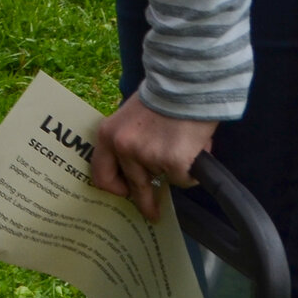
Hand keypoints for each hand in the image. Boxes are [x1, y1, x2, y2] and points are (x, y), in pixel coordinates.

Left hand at [90, 96, 217, 222]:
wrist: (187, 84)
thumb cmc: (162, 99)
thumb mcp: (130, 118)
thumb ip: (127, 141)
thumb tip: (134, 170)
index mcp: (108, 136)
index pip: (100, 174)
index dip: (113, 188)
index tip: (124, 194)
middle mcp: (123, 147)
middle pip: (133, 185)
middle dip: (144, 202)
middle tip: (152, 214)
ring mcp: (147, 156)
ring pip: (163, 180)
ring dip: (175, 170)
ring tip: (184, 147)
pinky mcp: (173, 162)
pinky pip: (184, 179)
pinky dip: (192, 170)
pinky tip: (196, 149)